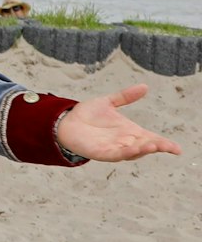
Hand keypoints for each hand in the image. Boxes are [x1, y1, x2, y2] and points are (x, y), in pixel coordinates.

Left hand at [54, 84, 180, 161]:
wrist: (65, 122)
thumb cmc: (88, 114)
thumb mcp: (108, 102)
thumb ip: (125, 96)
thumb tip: (144, 86)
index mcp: (130, 132)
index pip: (151, 139)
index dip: (165, 144)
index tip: (177, 149)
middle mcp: (125, 142)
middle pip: (145, 147)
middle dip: (156, 147)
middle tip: (168, 147)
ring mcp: (113, 148)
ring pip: (131, 152)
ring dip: (142, 150)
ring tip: (153, 145)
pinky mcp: (100, 153)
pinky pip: (114, 155)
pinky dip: (123, 153)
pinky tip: (130, 150)